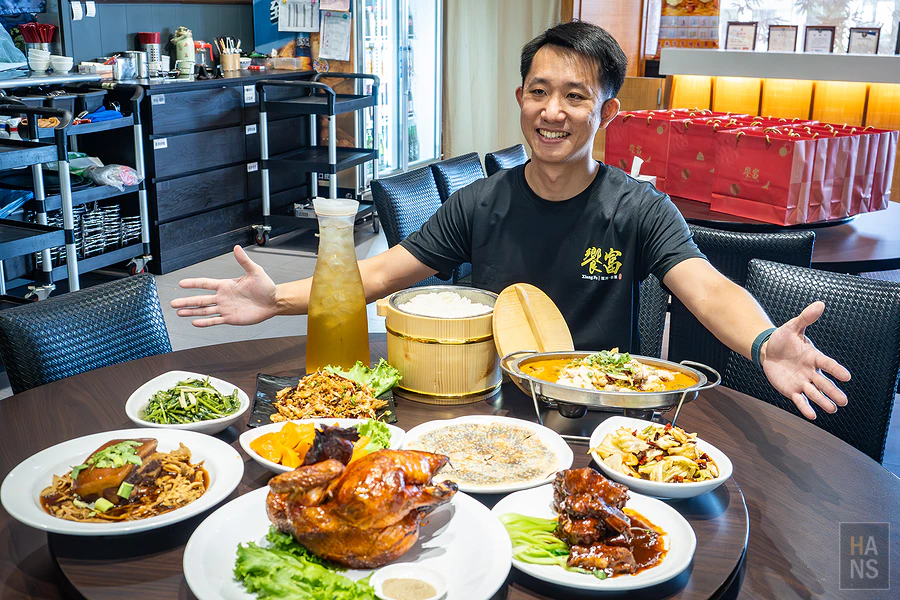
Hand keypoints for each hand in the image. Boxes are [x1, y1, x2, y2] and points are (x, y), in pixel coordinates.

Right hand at [170, 245, 277, 326]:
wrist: (274, 302)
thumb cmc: (266, 286)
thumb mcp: (255, 271)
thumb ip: (244, 261)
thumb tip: (237, 248)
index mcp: (226, 285)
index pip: (205, 283)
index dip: (193, 283)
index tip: (181, 283)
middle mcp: (223, 297)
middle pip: (200, 299)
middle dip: (186, 301)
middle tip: (173, 303)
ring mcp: (226, 308)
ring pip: (204, 311)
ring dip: (191, 312)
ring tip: (179, 312)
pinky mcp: (231, 318)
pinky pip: (215, 321)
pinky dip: (205, 322)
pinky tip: (194, 322)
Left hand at [760, 301, 851, 419]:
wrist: (767, 350)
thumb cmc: (783, 339)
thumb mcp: (792, 327)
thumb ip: (805, 318)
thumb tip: (819, 304)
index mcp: (813, 357)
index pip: (827, 364)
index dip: (836, 370)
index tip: (846, 376)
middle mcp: (810, 371)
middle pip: (823, 382)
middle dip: (833, 391)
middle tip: (843, 401)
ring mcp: (801, 382)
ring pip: (814, 393)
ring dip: (822, 401)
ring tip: (832, 409)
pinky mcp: (791, 390)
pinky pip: (799, 400)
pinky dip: (805, 407)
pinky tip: (812, 415)